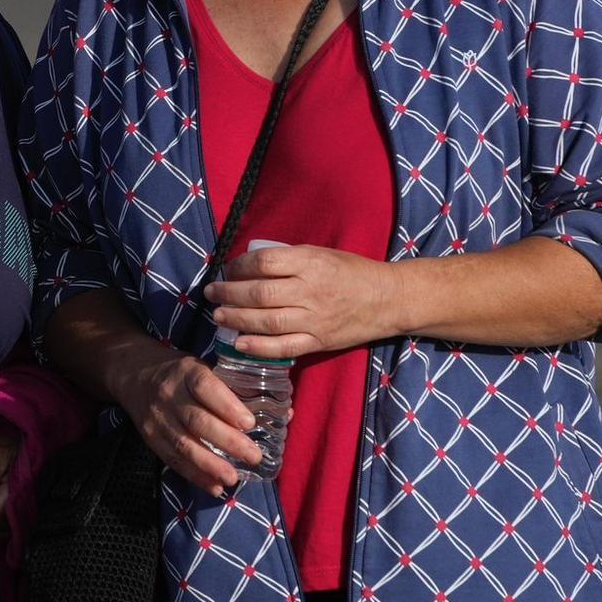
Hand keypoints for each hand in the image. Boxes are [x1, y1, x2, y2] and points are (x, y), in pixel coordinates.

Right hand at [114, 353, 258, 496]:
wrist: (132, 373)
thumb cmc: (181, 371)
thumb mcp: (203, 366)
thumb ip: (237, 389)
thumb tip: (286, 414)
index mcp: (187, 372)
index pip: (205, 386)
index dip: (227, 406)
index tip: (250, 423)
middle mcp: (169, 395)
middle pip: (197, 421)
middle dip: (227, 441)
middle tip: (253, 456)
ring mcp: (158, 419)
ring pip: (183, 444)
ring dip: (210, 465)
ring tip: (233, 479)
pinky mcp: (152, 438)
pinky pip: (173, 460)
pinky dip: (195, 476)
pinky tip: (215, 487)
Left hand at [204, 244, 403, 361]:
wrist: (390, 299)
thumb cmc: (351, 271)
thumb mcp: (320, 254)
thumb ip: (288, 260)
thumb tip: (247, 266)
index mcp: (311, 263)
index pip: (264, 263)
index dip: (239, 266)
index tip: (227, 269)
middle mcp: (311, 291)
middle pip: (260, 294)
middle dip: (228, 294)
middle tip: (211, 293)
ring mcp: (315, 319)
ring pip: (267, 322)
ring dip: (236, 319)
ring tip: (218, 316)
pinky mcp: (319, 341)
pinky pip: (284, 347)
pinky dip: (258, 347)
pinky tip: (239, 343)